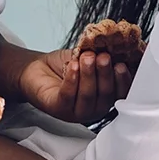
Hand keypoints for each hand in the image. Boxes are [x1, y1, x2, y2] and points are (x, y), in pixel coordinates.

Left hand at [14, 46, 130, 124]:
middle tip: (103, 56)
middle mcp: (92, 108)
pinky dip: (72, 80)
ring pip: (88, 96)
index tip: (122, 65)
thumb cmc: (63, 66)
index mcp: (103, 97)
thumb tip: (116, 46)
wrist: (35, 69)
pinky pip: (68, 96)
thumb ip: (100, 56)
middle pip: (105, 95)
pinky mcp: (58, 109)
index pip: (119, 94)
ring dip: (88, 75)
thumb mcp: (85, 57)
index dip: (123, 81)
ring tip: (86, 57)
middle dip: (105, 74)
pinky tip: (73, 66)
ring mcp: (75, 112)